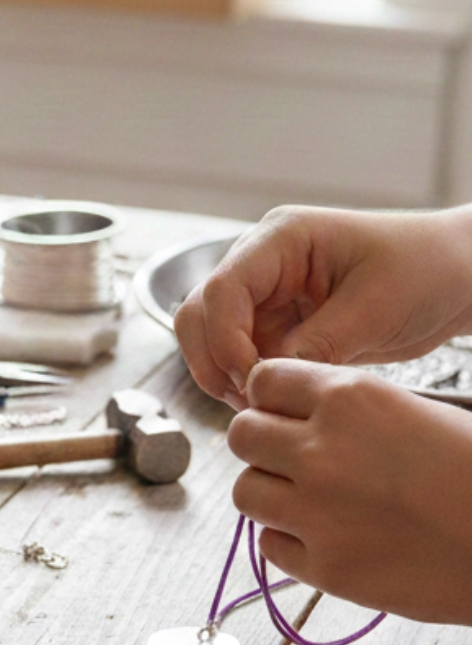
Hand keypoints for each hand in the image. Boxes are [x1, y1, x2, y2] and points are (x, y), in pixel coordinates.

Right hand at [175, 205, 471, 408]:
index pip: (222, 289)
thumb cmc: (428, 269)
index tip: (252, 380)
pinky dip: (247, 384)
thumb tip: (268, 381)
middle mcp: (263, 264)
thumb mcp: (375, 307)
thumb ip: (318, 343)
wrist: (458, 279)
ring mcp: (266, 297)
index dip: (225, 340)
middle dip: (212, 361)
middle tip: (248, 401)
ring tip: (263, 405)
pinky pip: (241, 359)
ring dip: (225, 377)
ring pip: (211, 342)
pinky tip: (274, 401)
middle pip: (198, 314)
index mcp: (282, 239)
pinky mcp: (277, 327)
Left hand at [227, 359, 471, 623]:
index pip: (263, 381)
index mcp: (351, 398)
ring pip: (246, 490)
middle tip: (293, 460)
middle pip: (241, 435)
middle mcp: (322, 450)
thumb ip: (352, 410)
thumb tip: (296, 415)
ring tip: (312, 500)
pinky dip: (290, 541)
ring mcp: (317, 512)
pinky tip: (331, 536)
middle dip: (262, 445)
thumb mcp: (420, 411)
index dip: (272, 399)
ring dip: (270, 494)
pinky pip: (270, 544)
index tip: (287, 414)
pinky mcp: (325, 567)